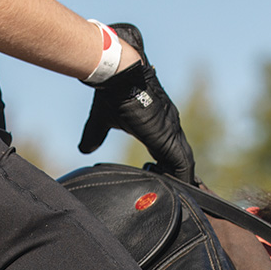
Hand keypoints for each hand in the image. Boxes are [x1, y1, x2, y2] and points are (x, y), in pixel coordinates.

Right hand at [78, 23, 197, 183]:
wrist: (119, 73)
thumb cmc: (112, 90)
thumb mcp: (102, 119)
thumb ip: (96, 135)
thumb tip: (85, 149)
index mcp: (156, 122)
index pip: (168, 148)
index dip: (168, 164)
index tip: (163, 177)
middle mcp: (169, 125)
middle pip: (181, 155)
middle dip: (181, 174)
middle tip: (181, 193)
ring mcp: (171, 129)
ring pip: (185, 160)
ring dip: (184, 178)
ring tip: (184, 196)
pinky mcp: (168, 136)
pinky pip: (183, 163)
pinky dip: (184, 177)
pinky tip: (183, 190)